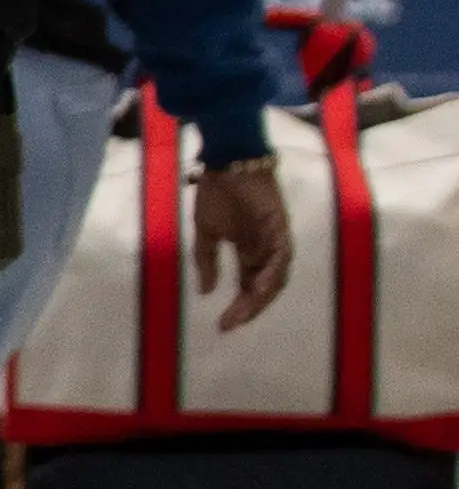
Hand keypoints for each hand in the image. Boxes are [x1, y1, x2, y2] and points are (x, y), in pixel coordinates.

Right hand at [192, 154, 293, 334]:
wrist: (226, 162)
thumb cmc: (217, 192)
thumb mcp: (206, 232)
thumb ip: (207, 261)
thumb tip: (206, 291)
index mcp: (249, 251)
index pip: (247, 287)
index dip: (238, 307)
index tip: (222, 327)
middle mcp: (266, 249)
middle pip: (264, 287)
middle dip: (248, 308)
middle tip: (230, 325)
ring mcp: (275, 239)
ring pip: (277, 276)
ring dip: (262, 296)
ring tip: (245, 312)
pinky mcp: (280, 226)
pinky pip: (282, 255)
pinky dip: (272, 272)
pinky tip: (258, 287)